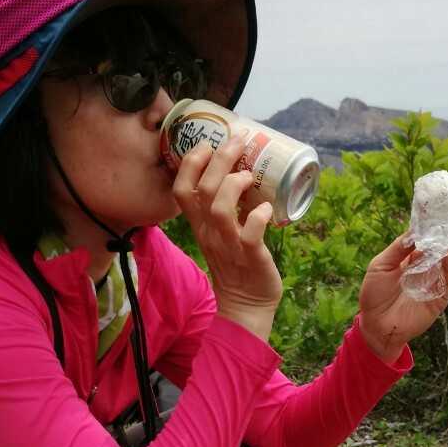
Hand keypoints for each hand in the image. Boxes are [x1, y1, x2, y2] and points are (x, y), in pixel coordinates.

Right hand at [173, 136, 281, 343]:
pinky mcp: (251, 257)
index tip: (207, 144)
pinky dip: (259, 217)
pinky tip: (266, 209)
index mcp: (201, 225)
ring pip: (219, 210)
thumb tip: (239, 169)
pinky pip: (250, 235)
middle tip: (237, 142)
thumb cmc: (237, 262)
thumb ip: (223, 206)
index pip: (181, 190)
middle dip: (219, 160)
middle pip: (203, 190)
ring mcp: (230, 245)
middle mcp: (210, 233)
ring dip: (234, 185)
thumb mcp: (220, 233)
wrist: (246, 304)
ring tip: (248, 175)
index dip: (190, 163)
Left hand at [357, 235, 447, 362]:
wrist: (375, 325)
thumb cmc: (374, 295)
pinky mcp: (440, 298)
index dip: (438, 225)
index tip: (446, 210)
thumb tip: (414, 231)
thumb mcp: (381, 265)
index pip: (430, 238)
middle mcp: (428, 267)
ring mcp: (436, 282)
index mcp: (414, 257)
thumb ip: (398, 248)